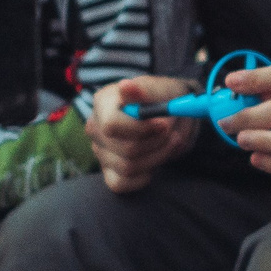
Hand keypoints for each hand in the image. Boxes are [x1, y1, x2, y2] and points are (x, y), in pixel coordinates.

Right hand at [86, 76, 198, 191]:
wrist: (174, 114)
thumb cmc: (166, 98)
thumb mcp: (162, 88)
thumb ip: (144, 90)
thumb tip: (126, 87)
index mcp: (103, 102)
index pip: (111, 125)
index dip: (141, 129)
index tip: (164, 124)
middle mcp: (95, 127)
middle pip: (125, 149)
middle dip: (157, 143)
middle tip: (173, 132)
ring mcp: (100, 151)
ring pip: (128, 167)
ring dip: (158, 157)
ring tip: (171, 141)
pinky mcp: (109, 171)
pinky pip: (123, 184)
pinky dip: (145, 175)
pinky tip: (154, 158)